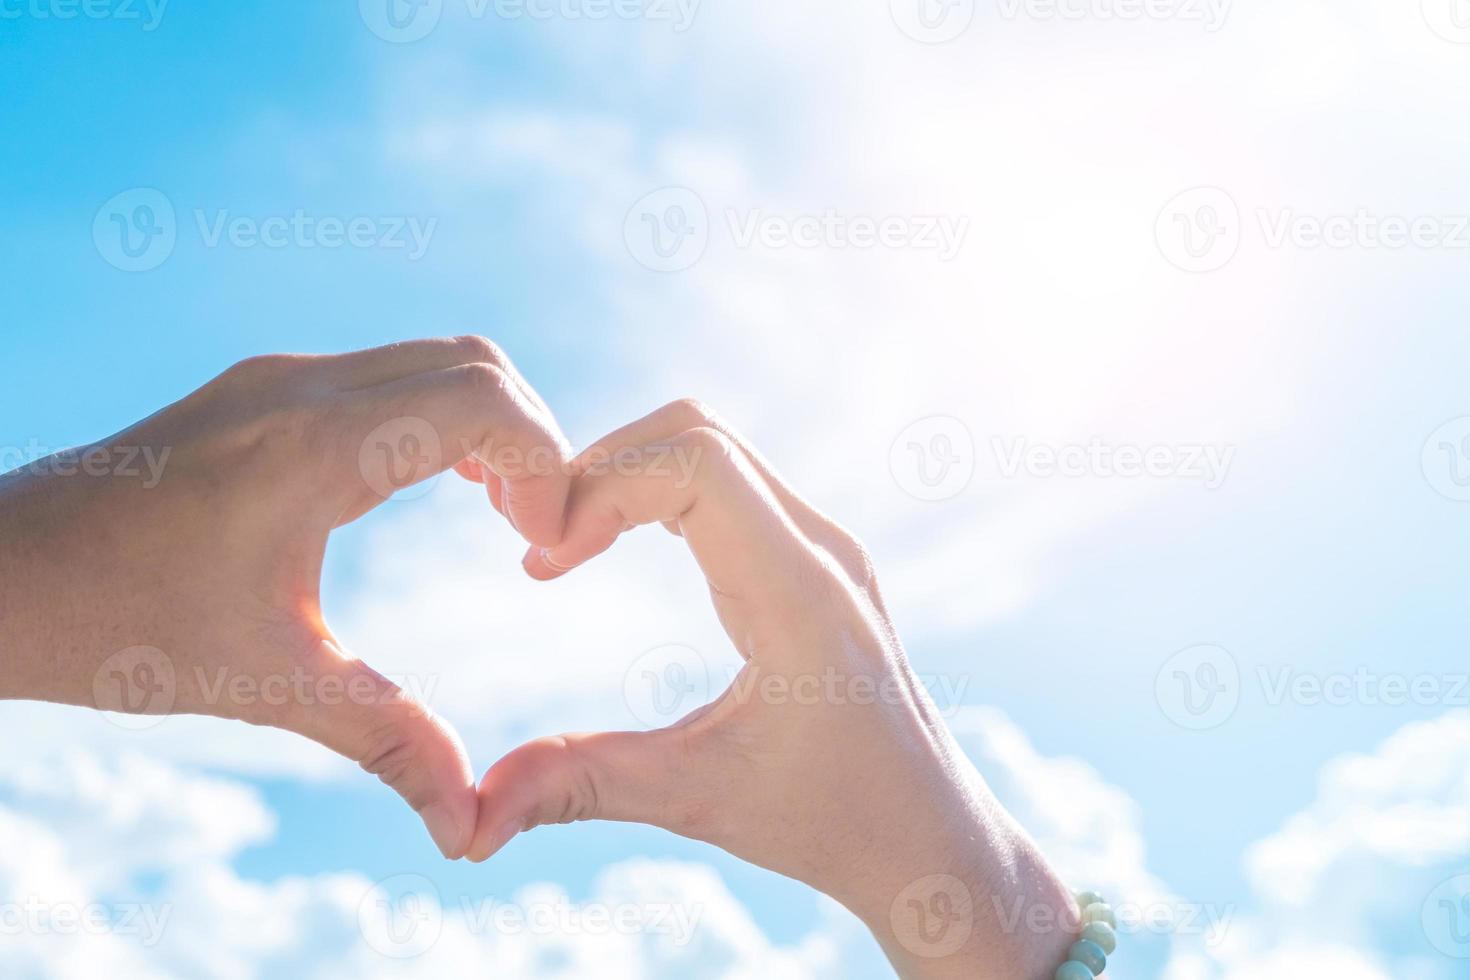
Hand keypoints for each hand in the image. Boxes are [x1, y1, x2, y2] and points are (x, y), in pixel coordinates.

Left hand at [0, 337, 569, 858]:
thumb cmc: (117, 625)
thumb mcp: (265, 682)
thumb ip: (386, 741)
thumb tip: (468, 826)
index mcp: (312, 446)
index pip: (484, 401)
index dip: (546, 466)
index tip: (545, 547)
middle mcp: (302, 388)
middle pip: (477, 364)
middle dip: (532, 443)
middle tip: (533, 532)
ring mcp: (281, 379)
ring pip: (436, 360)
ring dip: (489, 428)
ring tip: (499, 515)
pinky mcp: (265, 390)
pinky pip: (390, 374)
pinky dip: (441, 418)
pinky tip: (436, 488)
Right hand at [467, 400, 1077, 979]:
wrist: (927, 833)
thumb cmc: (830, 821)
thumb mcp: (696, 800)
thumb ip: (581, 786)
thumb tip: (468, 821)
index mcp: (800, 595)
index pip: (694, 461)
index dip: (599, 484)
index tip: (543, 562)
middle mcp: (822, 548)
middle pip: (693, 430)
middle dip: (598, 468)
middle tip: (541, 547)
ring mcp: (825, 544)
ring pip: (711, 444)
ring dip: (626, 473)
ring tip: (565, 548)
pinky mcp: (816, 555)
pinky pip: (729, 478)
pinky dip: (657, 489)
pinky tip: (613, 546)